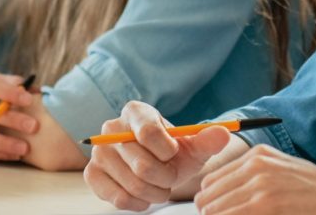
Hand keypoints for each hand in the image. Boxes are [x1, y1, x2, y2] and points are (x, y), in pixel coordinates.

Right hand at [84, 101, 233, 211]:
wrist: (156, 167)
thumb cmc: (174, 154)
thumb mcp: (194, 146)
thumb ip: (208, 140)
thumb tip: (223, 134)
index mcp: (136, 111)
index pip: (149, 133)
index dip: (168, 151)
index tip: (174, 153)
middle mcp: (111, 127)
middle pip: (143, 165)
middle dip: (166, 178)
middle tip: (170, 176)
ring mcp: (99, 152)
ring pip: (133, 184)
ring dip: (155, 192)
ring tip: (160, 186)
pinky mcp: (92, 174)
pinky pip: (118, 198)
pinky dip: (138, 203)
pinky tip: (145, 196)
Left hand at [194, 144, 315, 214]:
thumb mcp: (286, 178)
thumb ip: (255, 183)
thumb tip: (220, 203)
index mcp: (258, 156)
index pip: (211, 182)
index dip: (214, 205)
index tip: (225, 214)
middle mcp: (255, 166)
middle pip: (207, 198)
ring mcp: (258, 186)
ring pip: (213, 211)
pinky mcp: (263, 206)